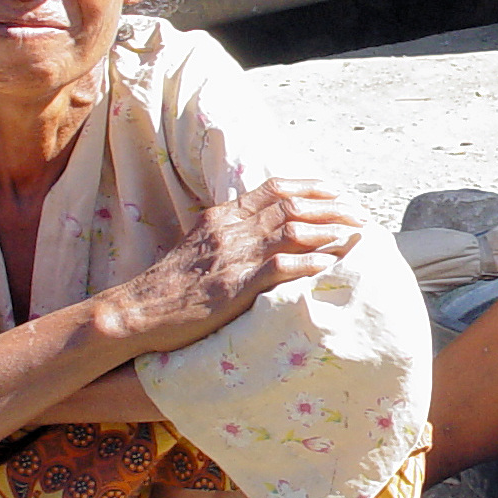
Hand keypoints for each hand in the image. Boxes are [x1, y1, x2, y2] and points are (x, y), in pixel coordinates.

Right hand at [113, 178, 364, 355]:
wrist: (137, 309)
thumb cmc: (170, 285)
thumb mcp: (200, 247)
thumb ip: (230, 235)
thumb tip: (263, 232)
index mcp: (222, 216)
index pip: (273, 189)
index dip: (310, 187)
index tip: (337, 191)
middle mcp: (230, 229)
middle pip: (290, 207)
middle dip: (331, 208)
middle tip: (359, 214)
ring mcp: (232, 256)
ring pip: (291, 230)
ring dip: (329, 231)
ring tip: (356, 235)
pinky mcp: (233, 286)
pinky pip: (278, 267)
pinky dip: (308, 263)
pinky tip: (330, 264)